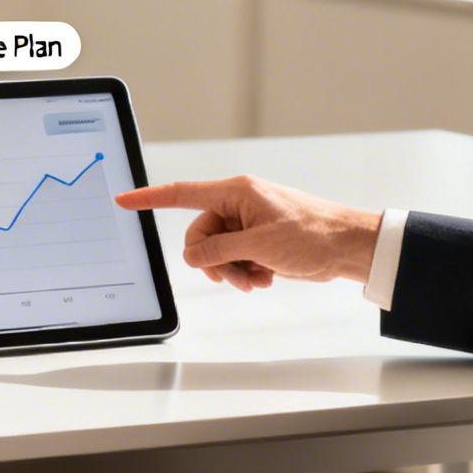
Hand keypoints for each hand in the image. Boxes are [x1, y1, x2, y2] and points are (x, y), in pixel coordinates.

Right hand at [116, 176, 381, 291]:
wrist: (348, 247)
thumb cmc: (313, 234)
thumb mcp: (259, 245)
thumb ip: (218, 249)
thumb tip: (192, 256)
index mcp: (236, 193)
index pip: (182, 194)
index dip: (150, 198)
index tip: (124, 200)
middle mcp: (239, 204)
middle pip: (201, 236)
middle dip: (214, 262)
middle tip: (238, 276)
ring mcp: (250, 224)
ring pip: (218, 252)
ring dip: (232, 272)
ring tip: (257, 280)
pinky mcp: (260, 241)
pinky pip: (236, 259)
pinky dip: (247, 273)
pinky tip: (267, 278)